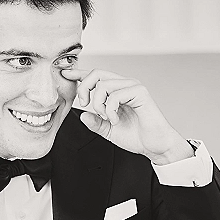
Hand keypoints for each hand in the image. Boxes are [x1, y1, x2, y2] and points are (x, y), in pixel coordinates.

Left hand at [61, 68, 193, 164]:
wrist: (154, 146)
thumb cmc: (137, 137)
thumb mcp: (108, 130)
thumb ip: (95, 122)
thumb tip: (82, 115)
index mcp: (117, 91)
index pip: (96, 77)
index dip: (79, 74)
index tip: (65, 75)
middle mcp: (125, 85)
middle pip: (97, 73)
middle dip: (84, 88)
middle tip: (83, 104)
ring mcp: (133, 87)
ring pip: (104, 85)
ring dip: (99, 104)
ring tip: (107, 118)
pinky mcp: (140, 93)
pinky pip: (116, 95)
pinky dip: (110, 110)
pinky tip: (115, 120)